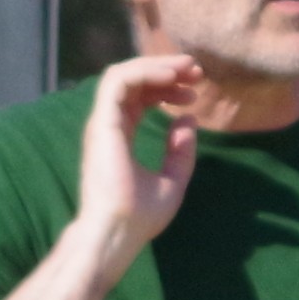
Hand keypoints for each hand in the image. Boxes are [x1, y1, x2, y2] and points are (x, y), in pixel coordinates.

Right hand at [77, 51, 201, 270]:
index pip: (139, 98)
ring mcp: (103, 124)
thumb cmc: (139, 217)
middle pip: (133, 81)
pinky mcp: (102, 124)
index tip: (195, 92)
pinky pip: (118, 82)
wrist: (118, 233)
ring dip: (156, 66)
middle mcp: (109, 126)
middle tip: (196, 71)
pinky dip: (144, 72)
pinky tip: (170, 76)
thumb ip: (180, 152)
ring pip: (123, 74)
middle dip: (166, 70)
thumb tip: (188, 120)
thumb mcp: (172, 181)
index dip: (167, 88)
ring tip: (186, 68)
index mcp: (120, 137)